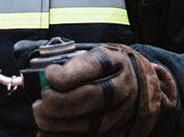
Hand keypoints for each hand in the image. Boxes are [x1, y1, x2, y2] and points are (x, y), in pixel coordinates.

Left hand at [33, 44, 177, 136]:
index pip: (93, 66)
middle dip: (60, 102)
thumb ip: (71, 60)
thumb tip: (39, 72)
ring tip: (41, 117)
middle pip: (93, 97)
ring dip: (60, 124)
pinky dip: (66, 136)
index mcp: (115, 60)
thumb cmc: (110, 67)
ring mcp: (125, 112)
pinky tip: (48, 134)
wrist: (144, 85)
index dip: (69, 73)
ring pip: (93, 123)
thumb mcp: (96, 54)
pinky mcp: (122, 132)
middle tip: (39, 103)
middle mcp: (124, 86)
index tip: (49, 75)